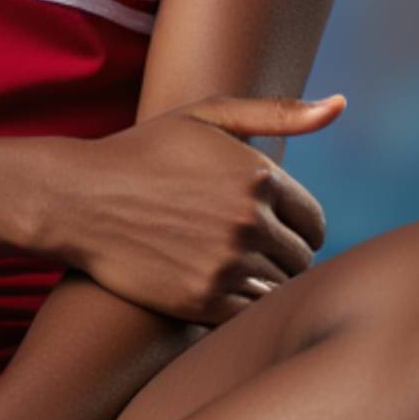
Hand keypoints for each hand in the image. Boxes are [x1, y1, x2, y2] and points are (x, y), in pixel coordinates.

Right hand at [41, 93, 344, 324]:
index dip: (296, 227)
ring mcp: (227, 264)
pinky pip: (251, 314)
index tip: (271, 227)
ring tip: (228, 266)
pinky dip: (241, 305)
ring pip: (279, 289)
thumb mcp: (207, 116)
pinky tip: (215, 286)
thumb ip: (278, 112)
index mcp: (260, 176)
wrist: (77, 198)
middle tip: (246, 250)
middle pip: (301, 259)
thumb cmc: (145, 151)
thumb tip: (340, 105)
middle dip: (281, 255)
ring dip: (262, 282)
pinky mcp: (203, 301)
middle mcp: (250, 222)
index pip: (315, 222)